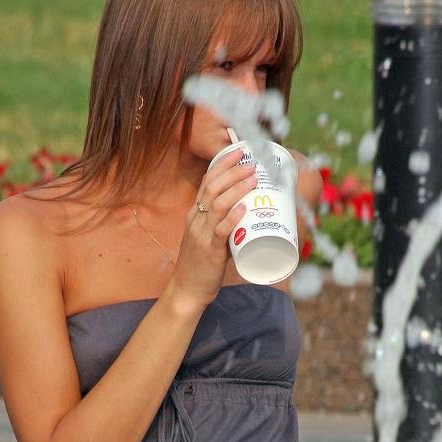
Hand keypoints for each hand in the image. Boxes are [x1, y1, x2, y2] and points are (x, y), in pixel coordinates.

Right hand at [170, 146, 256, 308]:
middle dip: (233, 171)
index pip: (207, 181)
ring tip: (253, 178)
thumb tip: (251, 214)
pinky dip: (232, 217)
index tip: (239, 151)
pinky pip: (220, 230)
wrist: (187, 290)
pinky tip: (243, 208)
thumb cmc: (202, 264)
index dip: (223, 164)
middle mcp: (195, 219)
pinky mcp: (209, 250)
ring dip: (236, 188)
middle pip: (212, 187)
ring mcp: (201, 234)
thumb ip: (227, 225)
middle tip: (252, 162)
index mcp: (195, 213)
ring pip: (217, 204)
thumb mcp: (211, 237)